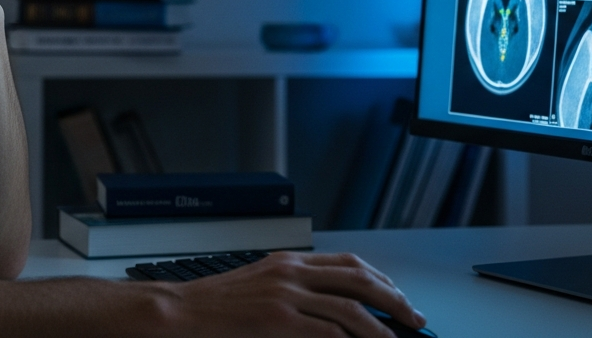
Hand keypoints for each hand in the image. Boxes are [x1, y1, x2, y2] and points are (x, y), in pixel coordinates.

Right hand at [164, 251, 426, 336]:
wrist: (177, 312)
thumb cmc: (212, 306)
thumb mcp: (258, 287)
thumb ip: (292, 290)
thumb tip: (327, 308)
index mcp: (289, 261)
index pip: (348, 263)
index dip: (380, 279)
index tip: (398, 296)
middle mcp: (291, 272)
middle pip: (358, 280)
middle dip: (393, 299)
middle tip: (413, 318)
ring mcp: (285, 295)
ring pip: (350, 309)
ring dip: (379, 328)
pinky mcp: (276, 319)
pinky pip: (326, 333)